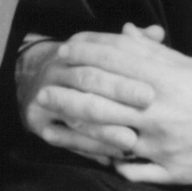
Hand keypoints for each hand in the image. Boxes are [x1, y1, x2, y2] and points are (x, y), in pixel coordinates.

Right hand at [19, 23, 162, 162]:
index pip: (101, 56)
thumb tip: (158, 33)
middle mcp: (56, 69)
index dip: (127, 70)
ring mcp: (43, 95)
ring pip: (75, 112)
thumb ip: (132, 45)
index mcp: (74, 49)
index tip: (152, 90)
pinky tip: (110, 158)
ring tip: (130, 141)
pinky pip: (63, 138)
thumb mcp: (100, 52)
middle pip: (88, 79)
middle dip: (118, 92)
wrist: (33, 81)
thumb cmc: (81, 68)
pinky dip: (88, 149)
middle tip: (146, 105)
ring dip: (104, 129)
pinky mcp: (35, 121)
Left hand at [24, 24, 191, 185]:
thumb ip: (153, 51)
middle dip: (68, 95)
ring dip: (78, 134)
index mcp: (165, 78)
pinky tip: (96, 160)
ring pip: (110, 138)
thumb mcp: (191, 65)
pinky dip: (114, 164)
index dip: (83, 55)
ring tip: (54, 129)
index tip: (62, 52)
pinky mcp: (175, 172)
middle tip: (42, 92)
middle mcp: (160, 109)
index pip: (113, 61)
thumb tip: (122, 30)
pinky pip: (134, 171)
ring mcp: (165, 143)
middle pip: (102, 100)